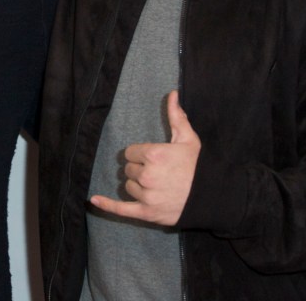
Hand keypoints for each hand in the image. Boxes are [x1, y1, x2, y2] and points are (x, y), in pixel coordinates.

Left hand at [90, 90, 199, 225]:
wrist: (211, 196)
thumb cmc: (198, 166)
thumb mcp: (188, 138)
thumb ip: (176, 116)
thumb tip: (172, 94)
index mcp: (154, 154)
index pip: (130, 152)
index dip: (140, 155)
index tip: (152, 158)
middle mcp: (147, 175)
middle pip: (128, 169)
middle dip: (139, 169)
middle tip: (158, 173)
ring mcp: (146, 195)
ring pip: (128, 186)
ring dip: (137, 185)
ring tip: (157, 186)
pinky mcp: (147, 212)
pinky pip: (121, 209)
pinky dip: (107, 205)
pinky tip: (94, 200)